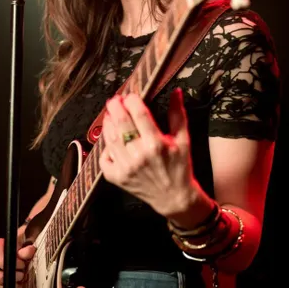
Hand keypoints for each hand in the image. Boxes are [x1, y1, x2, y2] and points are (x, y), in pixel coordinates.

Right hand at [0, 238, 35, 286]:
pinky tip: (8, 283)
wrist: (2, 253)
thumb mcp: (19, 246)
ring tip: (16, 280)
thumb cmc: (10, 249)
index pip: (2, 261)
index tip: (22, 265)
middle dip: (13, 278)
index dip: (15, 265)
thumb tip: (30, 250)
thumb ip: (24, 250)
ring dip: (8, 285)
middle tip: (20, 275)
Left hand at [99, 88, 198, 217]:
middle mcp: (139, 155)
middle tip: (115, 100)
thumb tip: (176, 91)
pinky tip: (110, 138)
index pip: (139, 113)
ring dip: (108, 122)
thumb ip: (177, 114)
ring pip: (110, 137)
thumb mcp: (183, 140)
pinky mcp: (117, 177)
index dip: (132, 100)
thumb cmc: (180, 166)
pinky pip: (104, 157)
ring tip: (110, 115)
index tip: (130, 95)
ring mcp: (126, 167)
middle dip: (115, 107)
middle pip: (121, 123)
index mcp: (156, 143)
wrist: (174, 198)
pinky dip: (105, 145)